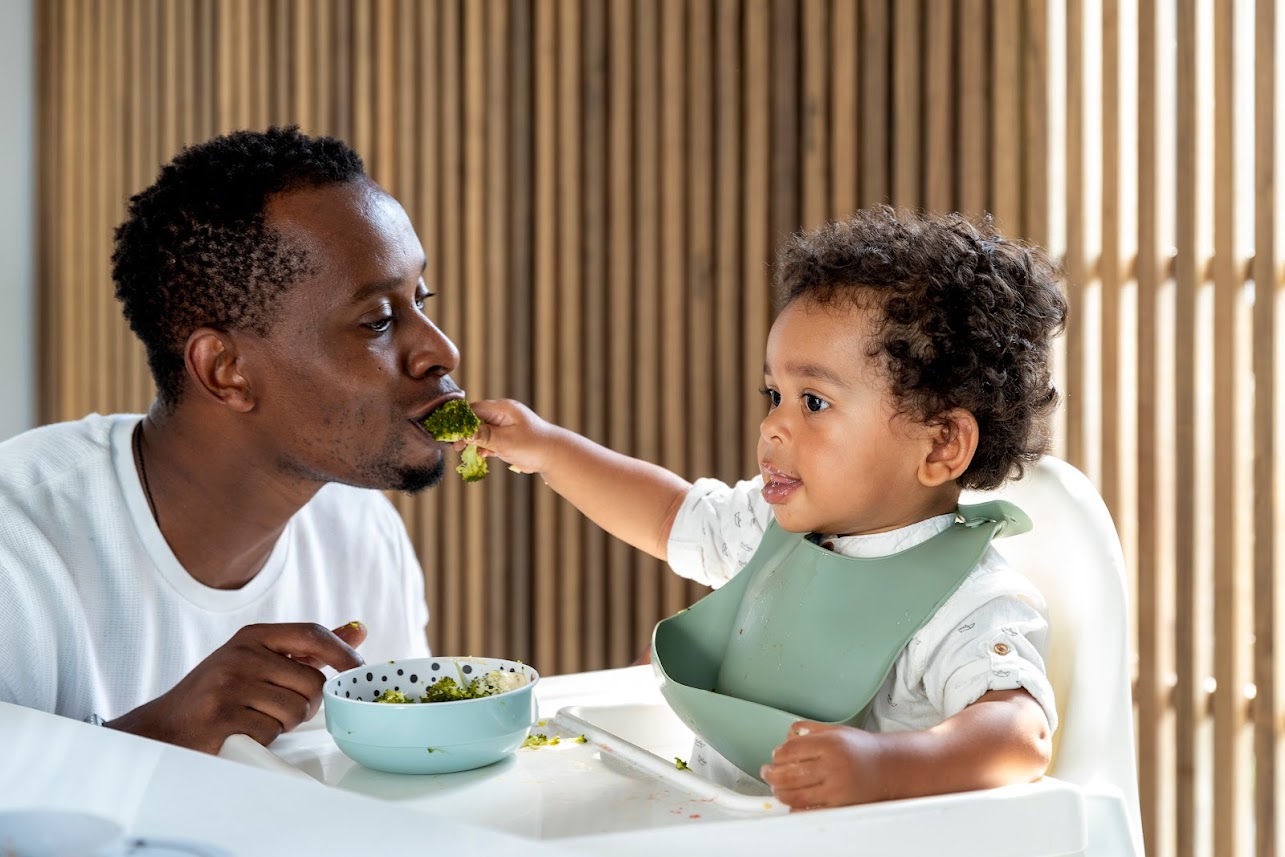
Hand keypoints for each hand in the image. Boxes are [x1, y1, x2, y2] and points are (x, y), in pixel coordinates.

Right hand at [105, 621, 366, 753]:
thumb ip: (307, 647)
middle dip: (306, 703)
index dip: (342, 653)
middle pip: (312, 682)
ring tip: (257, 717)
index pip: (313, 634)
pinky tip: (242, 730)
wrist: (165, 727)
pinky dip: (264, 737)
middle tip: (278, 707)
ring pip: (296, 710)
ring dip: (284, 722)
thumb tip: (357, 631)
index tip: (358, 669)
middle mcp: (242, 654)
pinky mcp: (222, 716)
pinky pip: (272, 731)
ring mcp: (230, 684)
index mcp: (254, 636)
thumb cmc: (217, 693)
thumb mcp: (259, 659)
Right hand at [463, 399, 562, 474]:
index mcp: (502, 408)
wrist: (553, 456)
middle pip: (476, 419)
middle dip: (465, 432)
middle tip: (454, 445)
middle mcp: (502, 414)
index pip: (474, 409)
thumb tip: (465, 432)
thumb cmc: (532, 445)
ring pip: (481, 430)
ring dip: (473, 441)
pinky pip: (490, 439)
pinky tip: (482, 455)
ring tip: (462, 450)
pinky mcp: (507, 437)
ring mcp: (505, 425)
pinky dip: (484, 446)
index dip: (461, 420)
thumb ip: (484, 436)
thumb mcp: (505, 441)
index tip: (450, 432)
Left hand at [760, 721, 890, 809]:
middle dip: (770, 775)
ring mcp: (836, 788)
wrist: (889, 768)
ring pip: (794, 795)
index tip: (775, 756)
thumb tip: (787, 735)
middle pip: (787, 774)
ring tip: (777, 787)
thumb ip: (810, 729)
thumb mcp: (836, 730)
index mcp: (829, 744)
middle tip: (767, 773)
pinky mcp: (839, 806)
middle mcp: (832, 766)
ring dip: (779, 792)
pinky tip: (793, 801)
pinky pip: (808, 810)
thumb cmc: (861, 749)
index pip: (789, 750)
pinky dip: (795, 807)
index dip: (777, 754)